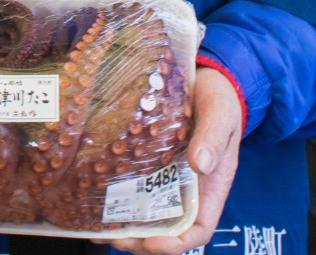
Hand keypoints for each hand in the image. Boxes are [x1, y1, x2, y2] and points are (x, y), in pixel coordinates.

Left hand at [107, 67, 242, 254]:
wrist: (208, 78)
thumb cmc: (221, 100)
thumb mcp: (222, 116)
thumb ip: (213, 138)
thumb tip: (200, 165)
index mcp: (211, 187)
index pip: (198, 229)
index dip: (176, 243)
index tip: (152, 242)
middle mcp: (188, 189)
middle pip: (166, 228)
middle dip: (141, 241)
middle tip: (115, 238)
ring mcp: (167, 177)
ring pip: (147, 212)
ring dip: (124, 225)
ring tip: (97, 225)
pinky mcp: (150, 161)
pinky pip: (135, 186)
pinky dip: (117, 198)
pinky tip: (93, 196)